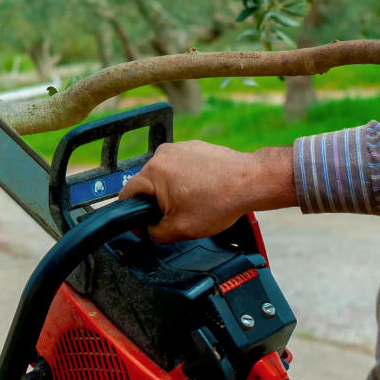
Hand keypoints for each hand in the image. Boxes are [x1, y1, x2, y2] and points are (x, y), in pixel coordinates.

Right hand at [117, 141, 296, 243]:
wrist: (252, 181)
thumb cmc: (220, 201)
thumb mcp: (180, 229)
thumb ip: (155, 232)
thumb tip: (148, 229)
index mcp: (152, 172)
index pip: (127, 195)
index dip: (132, 215)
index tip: (145, 226)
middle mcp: (162, 154)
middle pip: (146, 185)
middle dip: (157, 202)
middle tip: (177, 216)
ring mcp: (179, 148)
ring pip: (164, 176)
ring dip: (172, 190)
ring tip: (195, 202)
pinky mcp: (194, 147)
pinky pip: (181, 167)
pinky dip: (187, 179)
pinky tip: (204, 191)